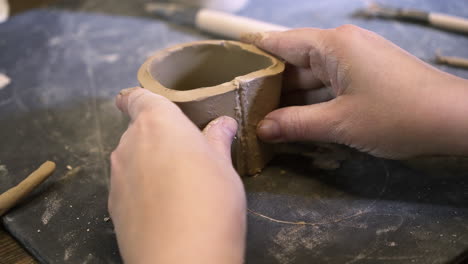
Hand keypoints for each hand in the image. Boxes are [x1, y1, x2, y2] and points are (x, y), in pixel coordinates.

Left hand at [109, 87, 245, 263]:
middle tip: (185, 154)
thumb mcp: (223, 166)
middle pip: (138, 131)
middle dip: (157, 137)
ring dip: (149, 164)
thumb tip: (223, 124)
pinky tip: (164, 209)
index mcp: (157, 123)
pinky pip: (128, 187)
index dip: (136, 98)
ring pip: (132, 160)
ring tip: (178, 185)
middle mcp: (129, 144)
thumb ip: (217, 140)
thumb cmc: (210, 199)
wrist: (181, 258)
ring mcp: (117, 176)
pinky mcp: (113, 207)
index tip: (140, 101)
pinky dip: (142, 190)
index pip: (137, 98)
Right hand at [243, 26, 467, 158]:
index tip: (228, 59)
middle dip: (271, 84)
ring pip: (313, 76)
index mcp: (332, 45)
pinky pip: (330, 85)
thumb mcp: (340, 123)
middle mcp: (342, 46)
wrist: (455, 120)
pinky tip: (296, 119)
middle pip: (295, 61)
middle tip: (243, 105)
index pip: (281, 43)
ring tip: (263, 117)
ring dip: (292, 97)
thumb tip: (262, 129)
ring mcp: (357, 60)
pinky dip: (313, 101)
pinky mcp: (367, 75)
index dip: (253, 52)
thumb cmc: (396, 115)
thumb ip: (296, 124)